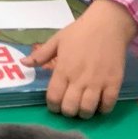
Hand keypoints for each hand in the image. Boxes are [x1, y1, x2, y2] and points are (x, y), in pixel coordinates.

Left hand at [22, 0, 137, 117]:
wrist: (108, 25)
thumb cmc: (79, 32)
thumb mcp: (57, 40)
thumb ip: (40, 55)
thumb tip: (23, 63)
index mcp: (63, 68)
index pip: (54, 97)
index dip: (52, 105)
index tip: (54, 104)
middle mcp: (79, 79)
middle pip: (70, 108)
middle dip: (67, 112)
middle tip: (68, 107)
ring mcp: (98, 82)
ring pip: (88, 109)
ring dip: (84, 113)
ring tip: (83, 108)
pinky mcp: (114, 83)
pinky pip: (108, 105)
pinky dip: (103, 109)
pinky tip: (99, 103)